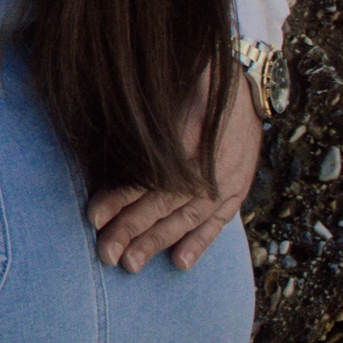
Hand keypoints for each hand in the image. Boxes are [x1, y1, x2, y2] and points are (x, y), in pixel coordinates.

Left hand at [86, 66, 261, 271]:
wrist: (248, 83)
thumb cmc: (201, 78)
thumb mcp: (180, 83)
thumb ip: (153, 111)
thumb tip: (120, 125)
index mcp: (192, 139)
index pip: (152, 178)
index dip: (121, 198)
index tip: (93, 215)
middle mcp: (212, 167)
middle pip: (166, 204)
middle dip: (133, 230)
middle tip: (105, 253)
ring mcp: (229, 182)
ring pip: (189, 219)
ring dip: (159, 243)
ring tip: (131, 264)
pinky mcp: (238, 189)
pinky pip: (219, 220)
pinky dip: (200, 242)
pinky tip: (181, 263)